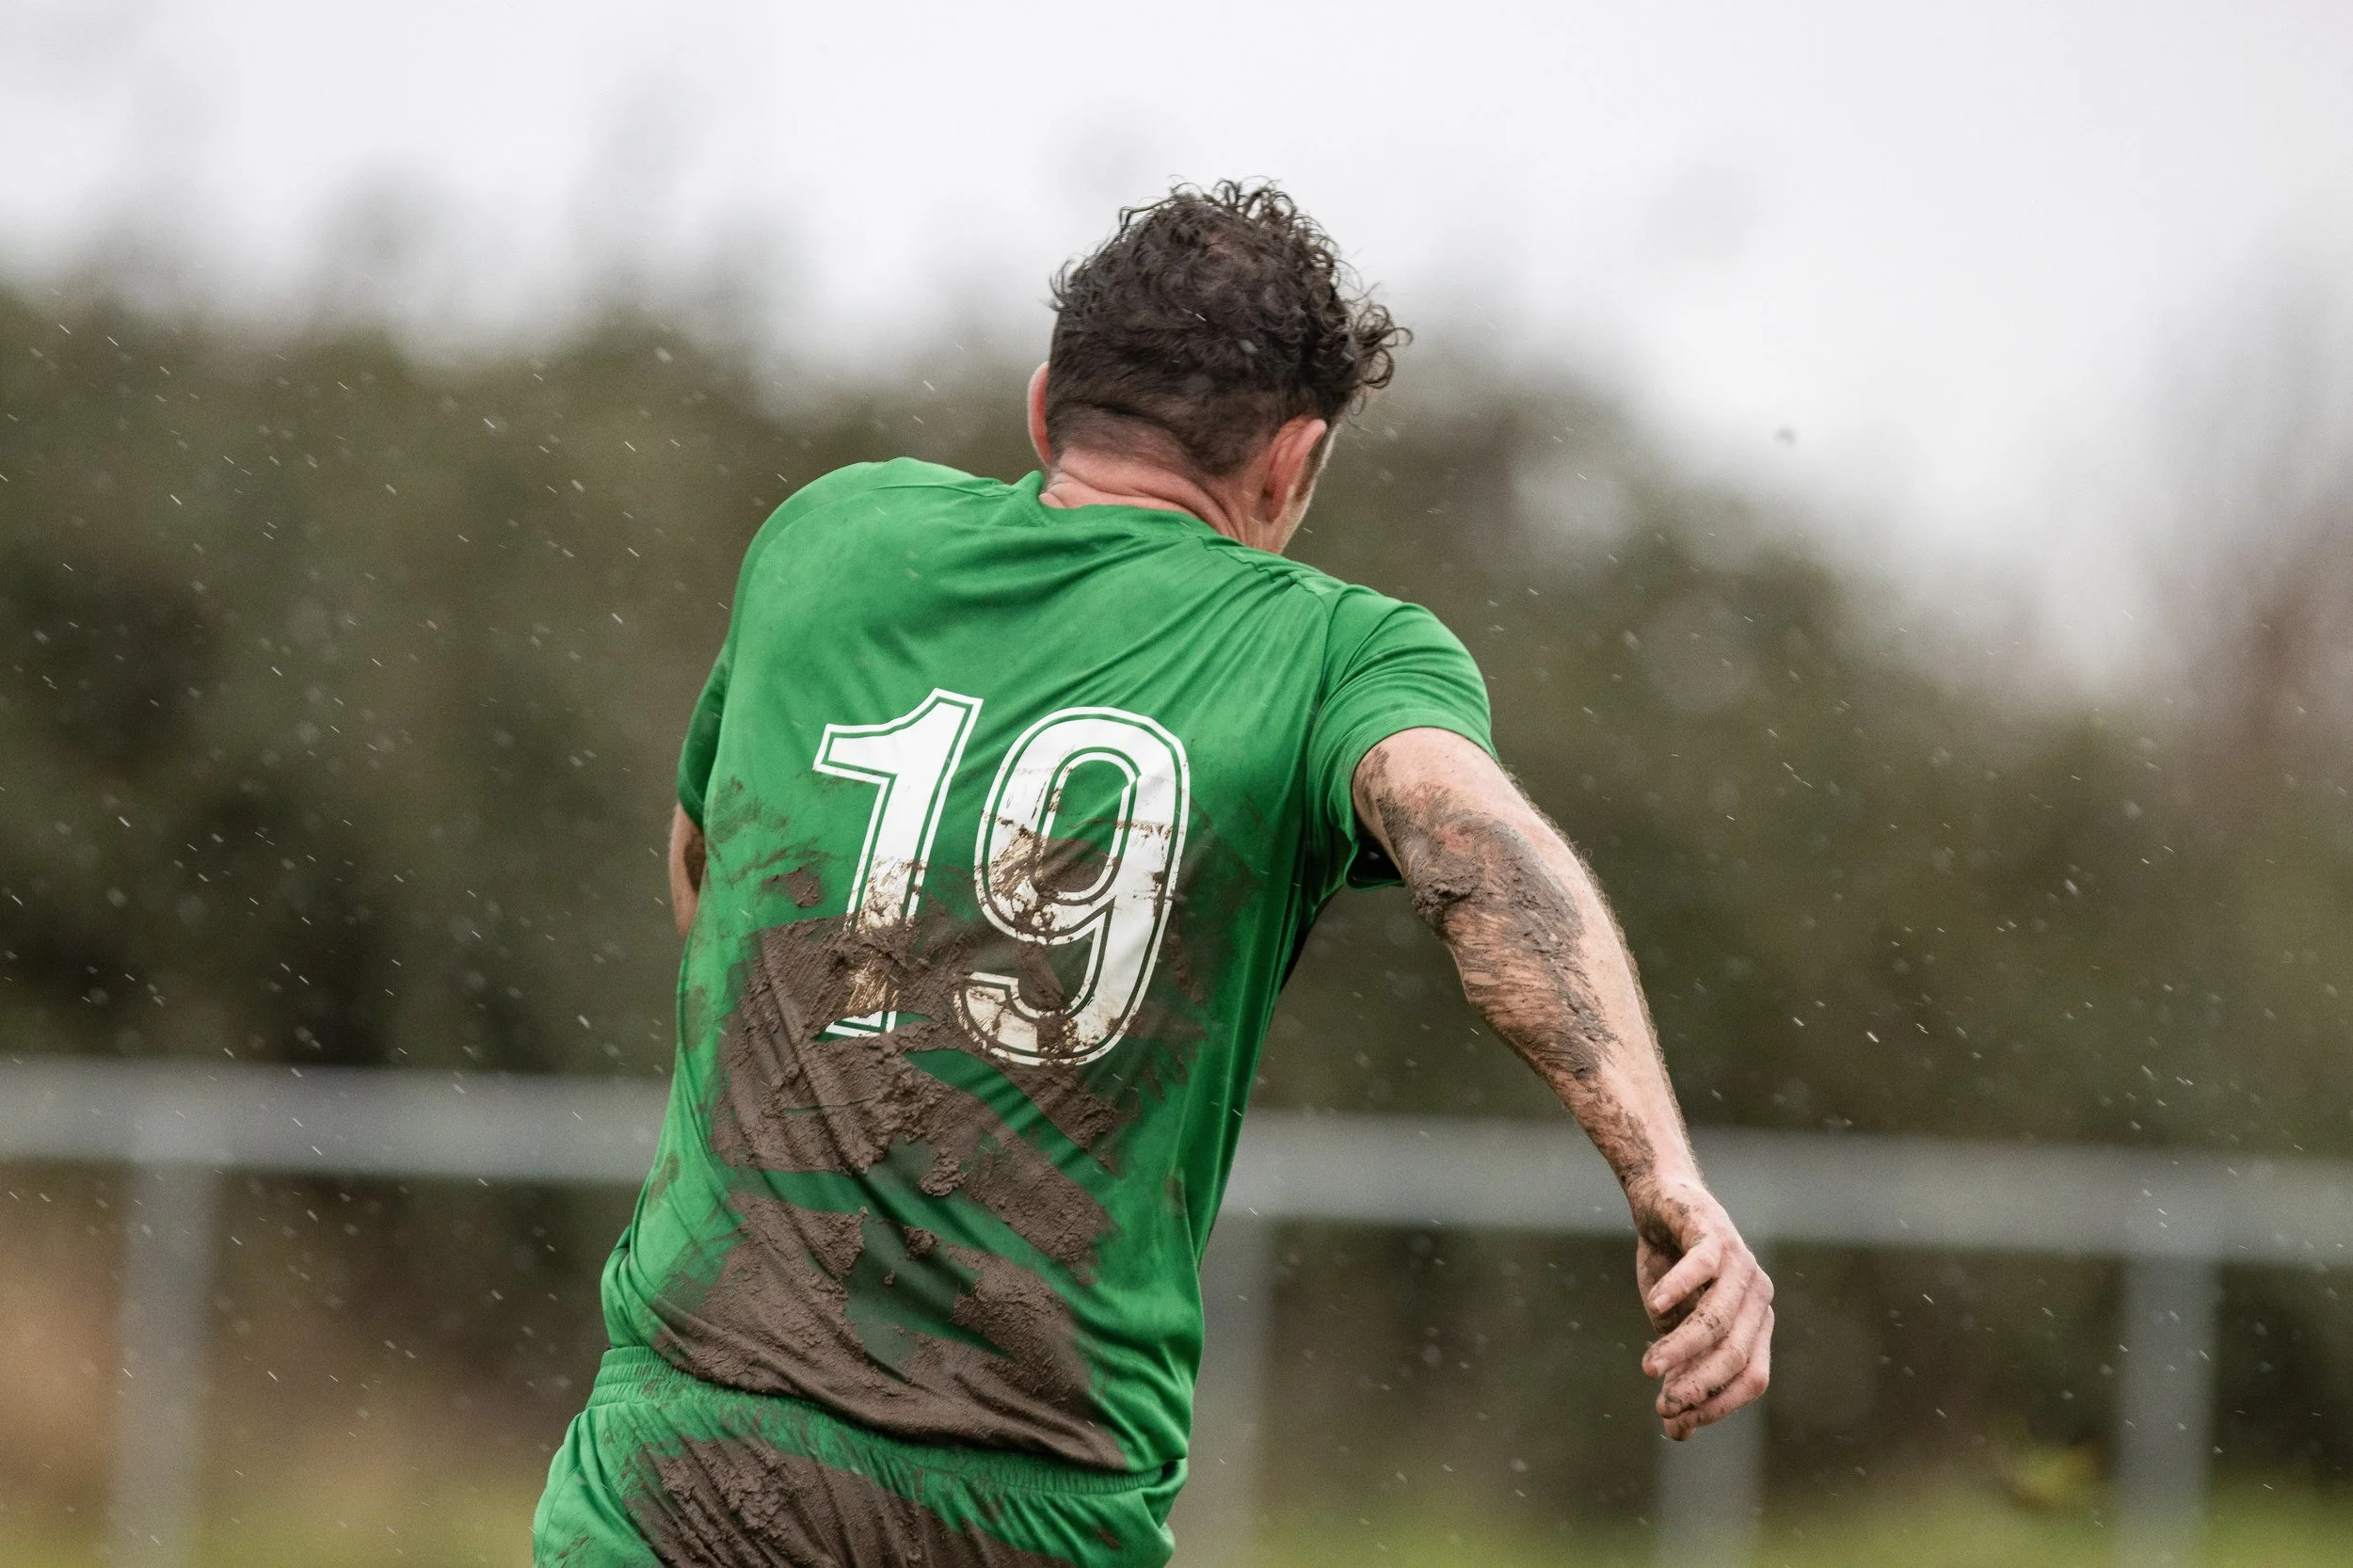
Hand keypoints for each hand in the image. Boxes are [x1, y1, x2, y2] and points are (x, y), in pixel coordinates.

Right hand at [1630, 1173, 1771, 1439]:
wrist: (1661, 1202)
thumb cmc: (1671, 1269)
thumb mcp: (1674, 1329)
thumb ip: (1681, 1371)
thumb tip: (1676, 1432)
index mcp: (1757, 1322)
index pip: (1752, 1377)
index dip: (1718, 1403)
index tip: (1677, 1419)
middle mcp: (1758, 1295)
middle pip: (1736, 1352)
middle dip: (1701, 1383)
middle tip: (1664, 1402)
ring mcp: (1740, 1262)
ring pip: (1717, 1317)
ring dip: (1683, 1347)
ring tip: (1651, 1366)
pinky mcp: (1713, 1231)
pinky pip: (1703, 1266)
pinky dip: (1680, 1288)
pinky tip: (1655, 1307)